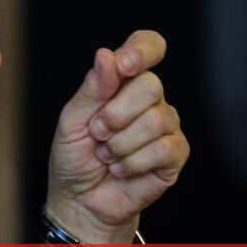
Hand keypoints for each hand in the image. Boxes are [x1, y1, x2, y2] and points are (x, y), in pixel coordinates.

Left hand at [45, 31, 188, 242]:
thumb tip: (106, 55)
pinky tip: (121, 168)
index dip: (142, 50)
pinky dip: (132, 162)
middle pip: (151, 85)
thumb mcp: (71, 119)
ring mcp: (166, 125)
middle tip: (97, 132)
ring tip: (106, 155)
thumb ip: (92, 88)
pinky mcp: (175, 154)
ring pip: (155, 119)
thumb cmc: (74, 156)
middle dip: (115, 113)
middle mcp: (149, 99)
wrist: (80, 200)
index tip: (124, 64)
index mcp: (123, 82)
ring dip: (120, 143)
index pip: (147, 47)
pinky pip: (162, 148)